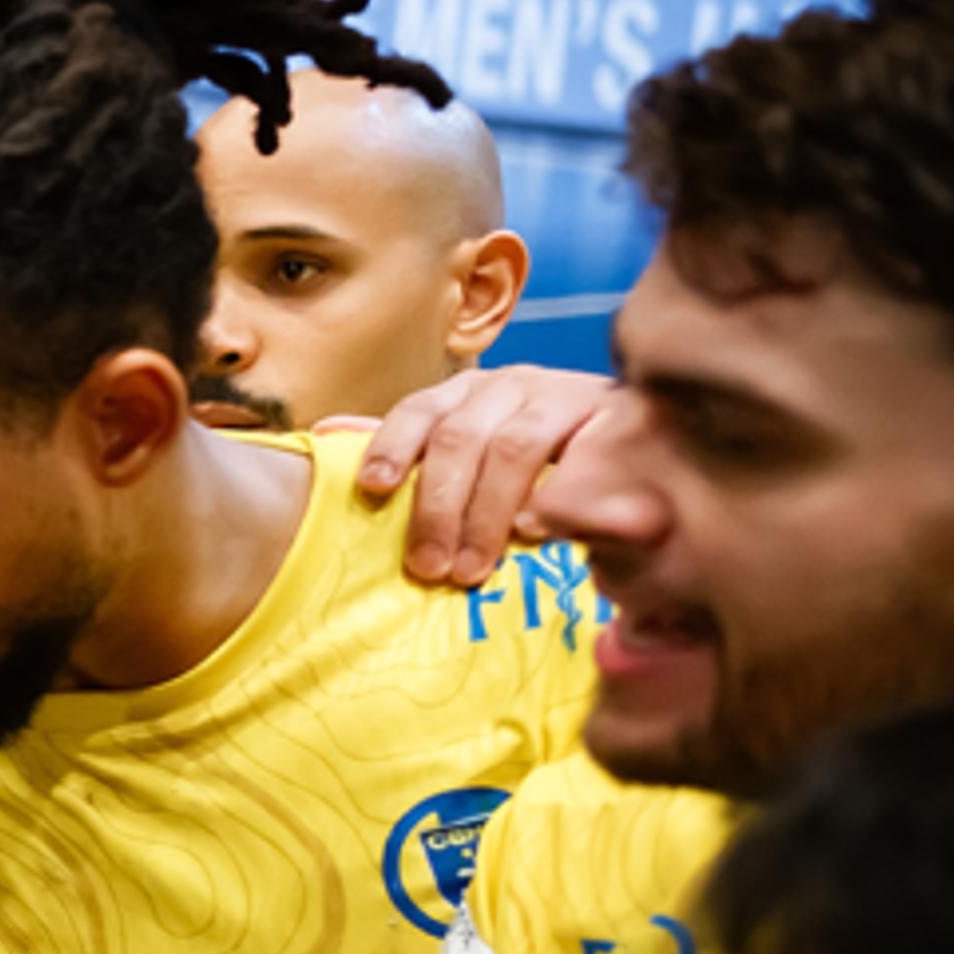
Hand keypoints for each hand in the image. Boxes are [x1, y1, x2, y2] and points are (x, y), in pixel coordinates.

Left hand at [355, 366, 616, 587]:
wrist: (629, 435)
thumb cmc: (533, 450)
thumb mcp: (469, 444)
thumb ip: (410, 444)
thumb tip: (325, 435)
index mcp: (466, 393)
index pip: (418, 410)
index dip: (392, 446)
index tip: (374, 488)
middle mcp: (510, 386)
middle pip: (460, 438)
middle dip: (438, 507)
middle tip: (429, 567)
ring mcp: (562, 395)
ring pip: (513, 448)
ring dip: (487, 514)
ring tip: (471, 567)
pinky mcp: (616, 417)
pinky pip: (580, 455)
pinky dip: (554, 494)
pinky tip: (537, 530)